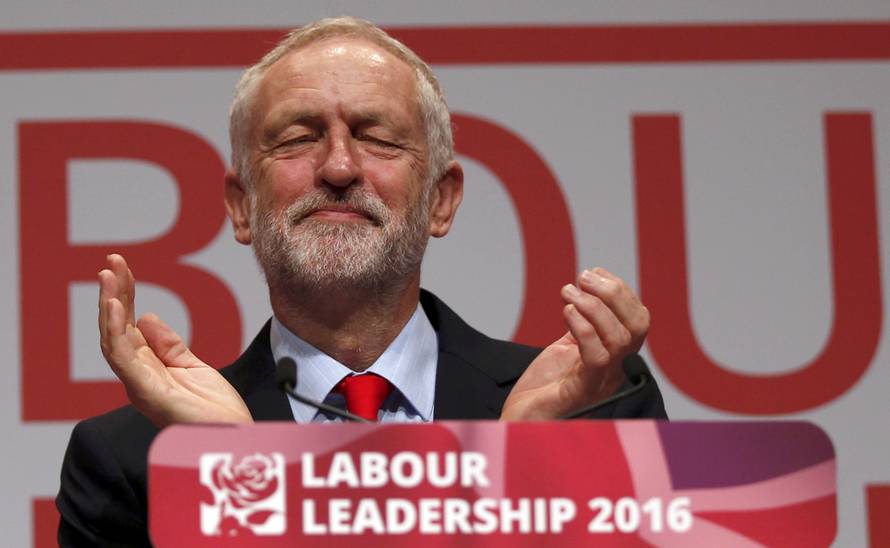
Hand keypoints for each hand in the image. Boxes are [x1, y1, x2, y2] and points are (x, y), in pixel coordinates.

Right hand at [99, 254, 251, 427]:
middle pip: (118, 329)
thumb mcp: (193, 366)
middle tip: (110, 262)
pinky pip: (124, 358)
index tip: (121, 268)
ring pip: (114, 340)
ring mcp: (140, 384)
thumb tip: (147, 316)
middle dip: (114, 293)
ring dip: (109, 306)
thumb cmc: (214, 410)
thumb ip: (169, 344)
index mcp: (148, 368)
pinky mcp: (147, 392)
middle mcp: (138, 375)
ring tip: (107, 277)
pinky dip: (116, 331)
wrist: (233, 436)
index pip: (130, 325)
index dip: (125, 295)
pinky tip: (116, 306)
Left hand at [500, 268, 649, 419]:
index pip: (637, 319)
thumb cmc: (543, 386)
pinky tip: (567, 312)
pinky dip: (584, 329)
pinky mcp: (581, 391)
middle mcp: (615, 369)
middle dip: (615, 293)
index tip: (594, 273)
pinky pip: (597, 358)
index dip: (620, 290)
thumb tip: (586, 290)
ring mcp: (601, 381)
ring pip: (620, 338)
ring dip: (594, 306)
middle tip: (584, 278)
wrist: (520, 420)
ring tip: (568, 292)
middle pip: (637, 326)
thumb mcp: (566, 346)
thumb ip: (581, 323)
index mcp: (615, 355)